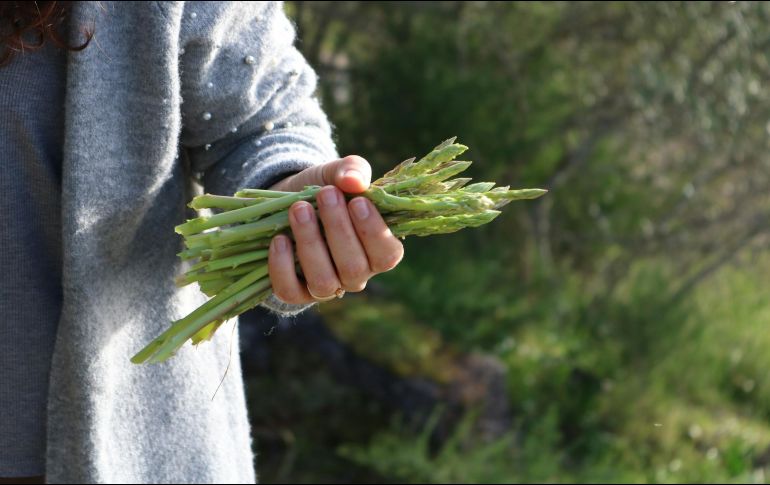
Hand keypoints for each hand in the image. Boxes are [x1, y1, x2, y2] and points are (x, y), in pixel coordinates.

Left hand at [267, 156, 404, 303]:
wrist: (288, 202)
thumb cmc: (325, 190)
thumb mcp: (338, 174)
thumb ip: (353, 171)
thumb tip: (354, 181)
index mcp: (376, 251)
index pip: (387, 255)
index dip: (374, 232)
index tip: (357, 202)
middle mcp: (354, 276)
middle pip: (354, 268)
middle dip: (338, 229)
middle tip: (326, 195)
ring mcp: (325, 288)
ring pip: (323, 282)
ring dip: (310, 244)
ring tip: (299, 209)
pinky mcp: (295, 292)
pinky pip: (290, 291)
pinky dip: (283, 266)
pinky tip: (279, 238)